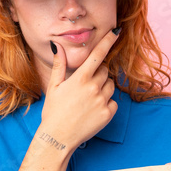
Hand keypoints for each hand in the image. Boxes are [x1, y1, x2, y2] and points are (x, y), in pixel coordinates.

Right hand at [37, 28, 121, 152]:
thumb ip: (59, 64)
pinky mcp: (107, 114)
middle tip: (84, 87)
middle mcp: (93, 88)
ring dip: (103, 88)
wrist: (58, 138)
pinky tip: (93, 110)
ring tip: (88, 99)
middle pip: (104, 71)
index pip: (97, 55)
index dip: (108, 41)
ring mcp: (102, 101)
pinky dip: (106, 104)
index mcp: (80, 78)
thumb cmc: (54, 111)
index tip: (116, 32)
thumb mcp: (54, 86)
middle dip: (97, 75)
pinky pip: (113, 102)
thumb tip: (56, 45)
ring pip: (111, 85)